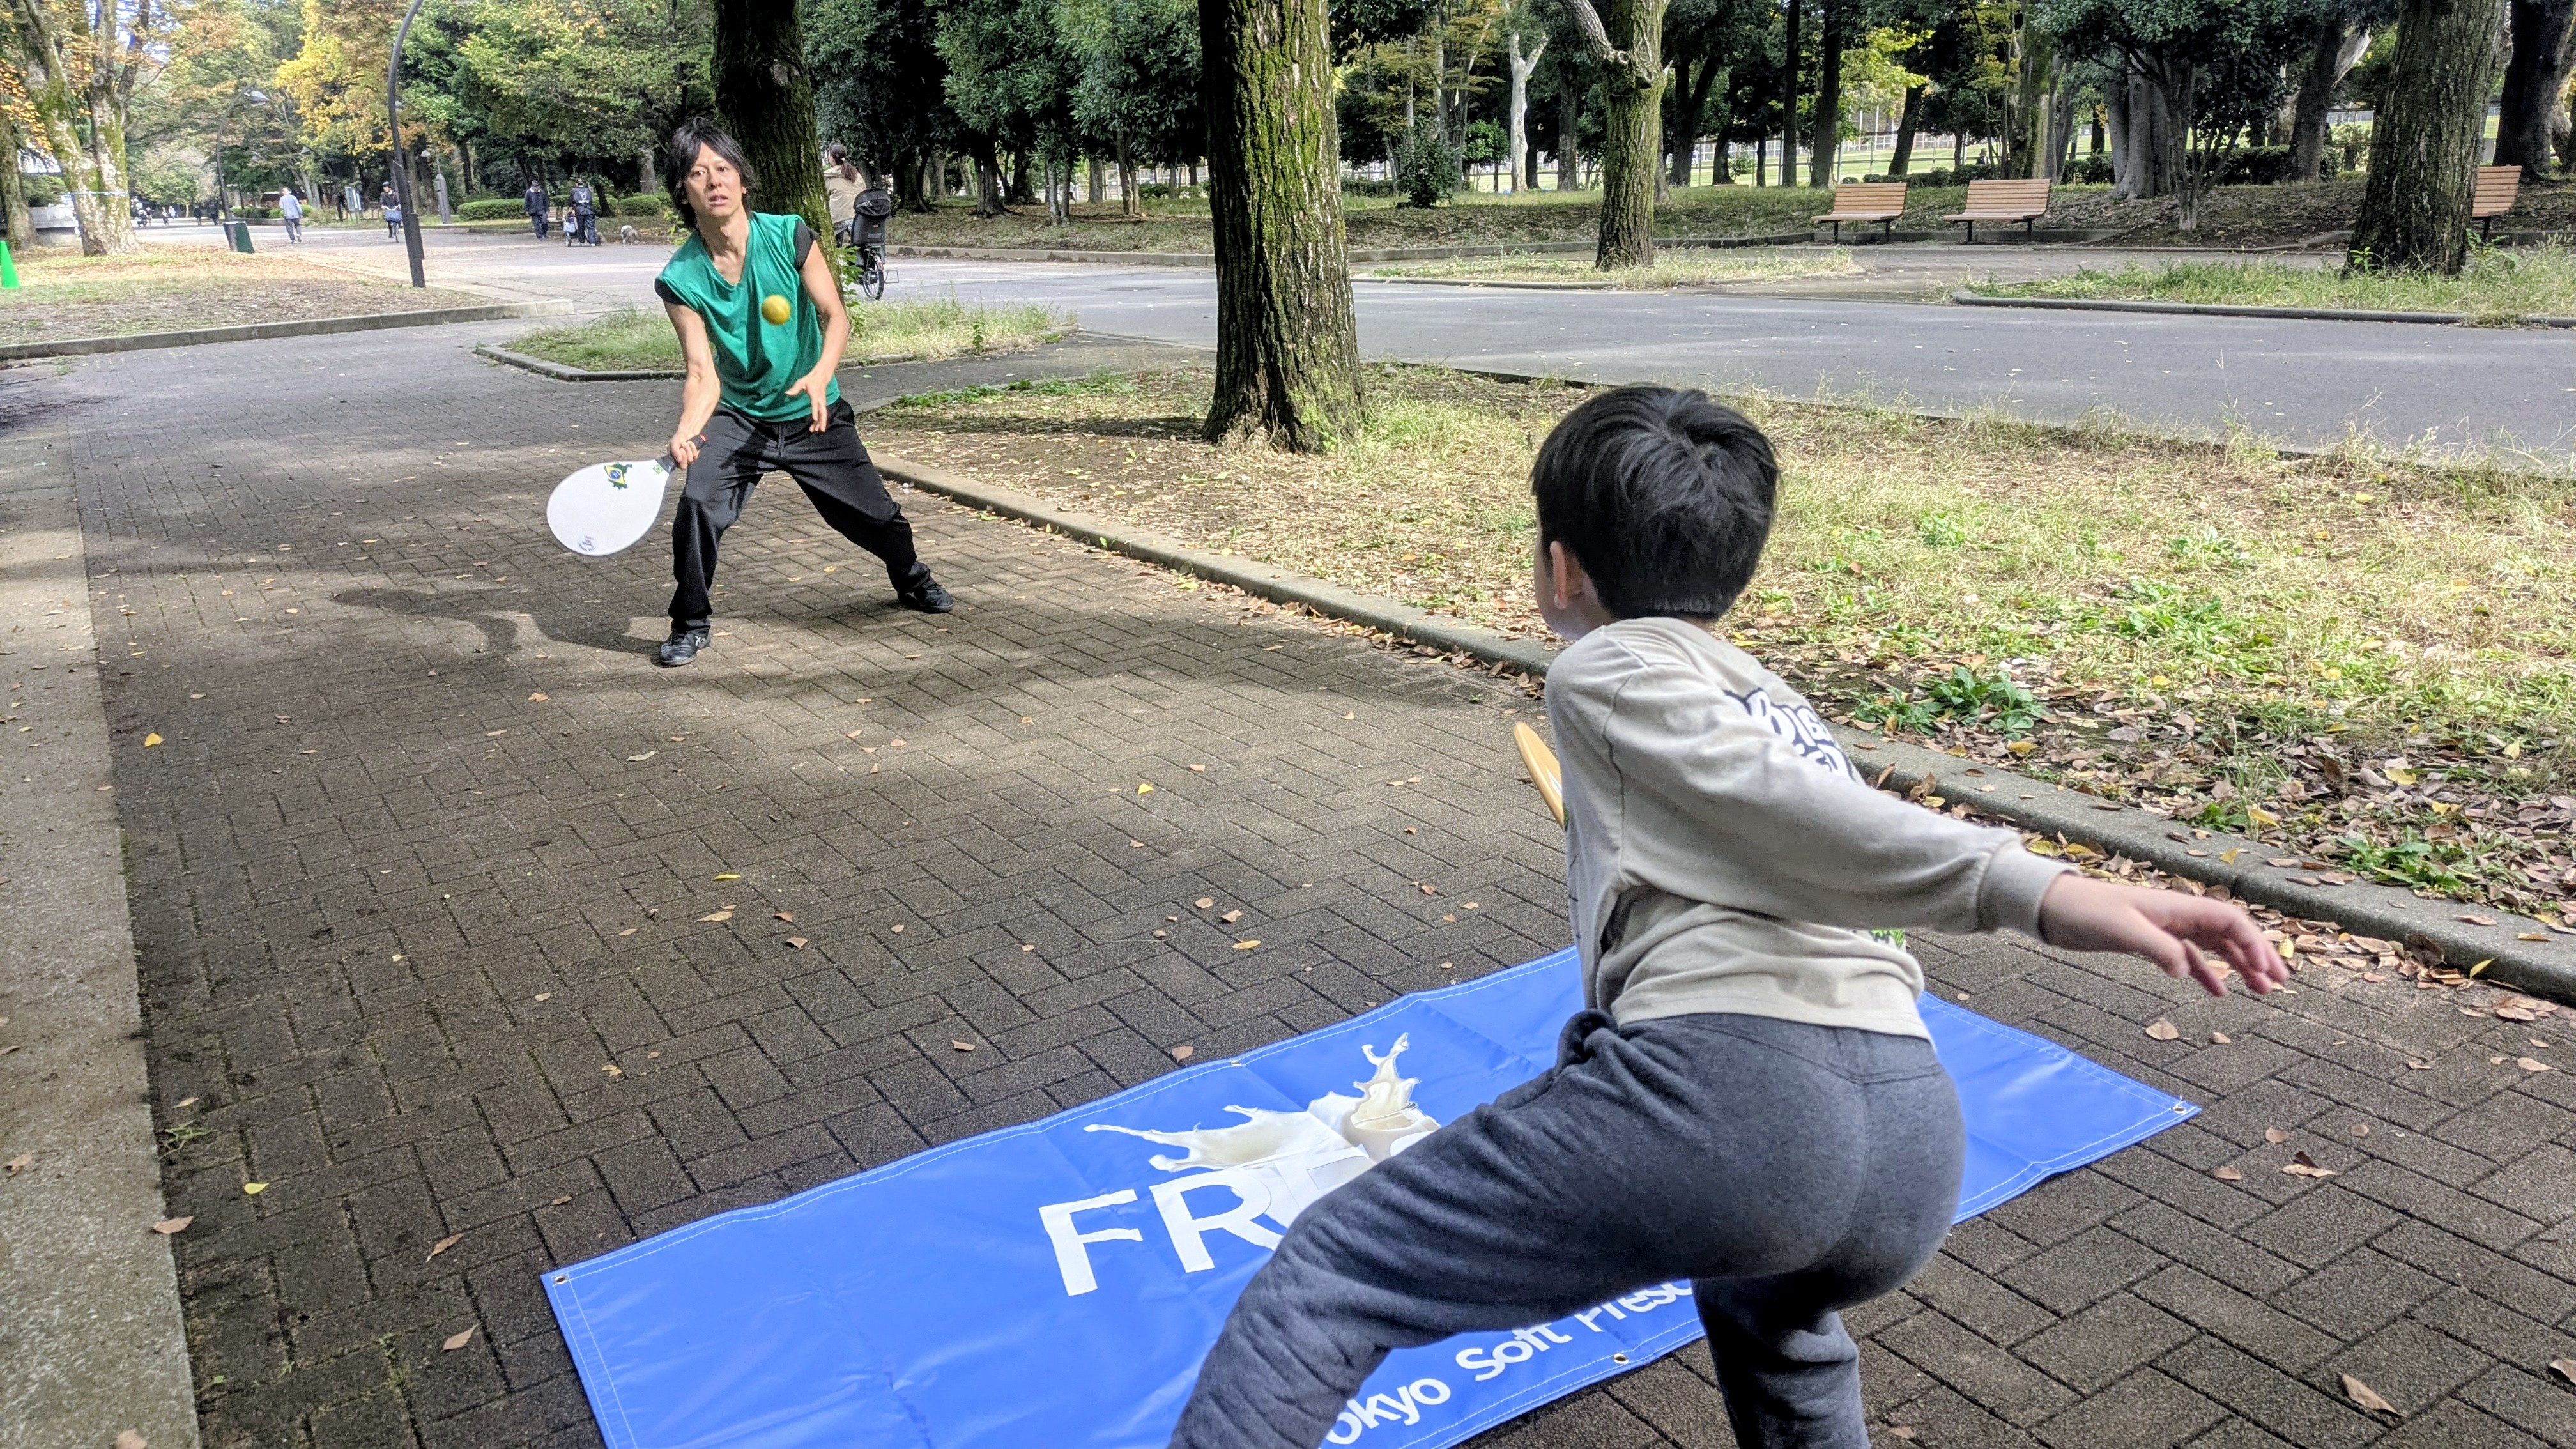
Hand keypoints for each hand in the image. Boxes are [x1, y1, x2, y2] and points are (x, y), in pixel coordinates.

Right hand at [669, 429, 702, 468]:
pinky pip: (695, 456)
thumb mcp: (674, 443)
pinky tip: (690, 442)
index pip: (677, 465)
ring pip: (690, 460)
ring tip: (686, 442)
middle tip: (683, 446)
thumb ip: (675, 451)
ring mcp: (688, 459)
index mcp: (673, 459)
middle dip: (684, 455)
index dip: (680, 460)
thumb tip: (679, 460)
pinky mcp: (694, 456)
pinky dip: (693, 448)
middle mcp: (680, 461)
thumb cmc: (678, 438)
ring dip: (688, 450)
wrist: (687, 432)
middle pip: (684, 466)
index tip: (681, 449)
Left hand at [785, 370, 831, 431]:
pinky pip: (823, 413)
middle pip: (823, 412)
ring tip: (817, 430)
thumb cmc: (810, 380)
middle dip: (822, 421)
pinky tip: (817, 426)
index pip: (815, 404)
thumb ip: (795, 388)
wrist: (821, 377)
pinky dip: (821, 420)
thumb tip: (787, 393)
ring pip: (823, 414)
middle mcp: (820, 400)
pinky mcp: (823, 404)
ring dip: (821, 423)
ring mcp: (822, 402)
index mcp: (815, 394)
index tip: (815, 419)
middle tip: (820, 430)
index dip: (815, 412)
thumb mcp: (801, 382)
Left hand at [2037, 874, 2286, 997]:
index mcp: (2177, 907)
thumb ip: (2156, 948)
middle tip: (2280, 984)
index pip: (2229, 920)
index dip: (2253, 943)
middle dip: (2257, 956)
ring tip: (2261, 992)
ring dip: (2239, 966)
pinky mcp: (2150, 942)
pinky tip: (2218, 993)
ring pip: (2213, 946)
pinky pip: (2189, 957)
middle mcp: (2177, 915)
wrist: (2053, 908)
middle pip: (2229, 933)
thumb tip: (2186, 971)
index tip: (2268, 971)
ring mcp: (2165, 928)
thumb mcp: (2122, 930)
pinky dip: (2207, 972)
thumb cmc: (2086, 912)